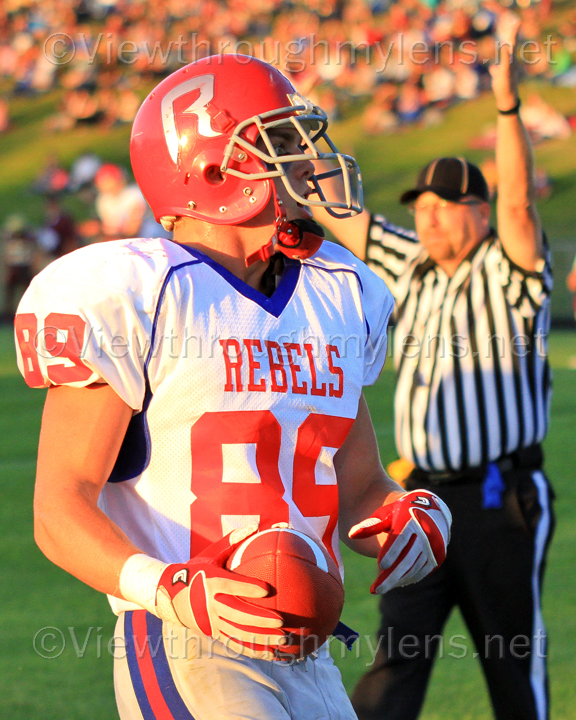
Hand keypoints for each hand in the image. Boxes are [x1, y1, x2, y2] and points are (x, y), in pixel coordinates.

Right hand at [155, 525, 285, 658]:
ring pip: (239, 633)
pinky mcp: (214, 633)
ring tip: (282, 640)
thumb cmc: (196, 569)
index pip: (231, 586)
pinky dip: (254, 650)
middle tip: (282, 621)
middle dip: (260, 620)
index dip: (248, 588)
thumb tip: (256, 525)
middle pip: (238, 615)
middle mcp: (211, 604)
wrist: (168, 594)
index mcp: (212, 582)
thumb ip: (233, 540)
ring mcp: (212, 622)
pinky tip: (271, 653)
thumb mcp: (211, 554)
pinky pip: (236, 644)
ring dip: (261, 639)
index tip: (267, 589)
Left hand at [349, 490, 451, 594]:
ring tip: (381, 587)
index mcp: (410, 519)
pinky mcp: (438, 556)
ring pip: (414, 567)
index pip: (400, 539)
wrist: (432, 510)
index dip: (391, 552)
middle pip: (407, 559)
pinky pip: (422, 571)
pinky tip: (396, 582)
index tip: (380, 565)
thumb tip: (351, 535)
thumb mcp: (386, 514)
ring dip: (398, 579)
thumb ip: (370, 525)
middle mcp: (425, 533)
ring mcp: (433, 546)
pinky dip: (408, 578)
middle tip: (376, 590)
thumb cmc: (401, 512)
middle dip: (391, 576)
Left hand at [489, 15, 520, 110]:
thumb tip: (493, 68)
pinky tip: (504, 47)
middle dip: (514, 34)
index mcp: (508, 61)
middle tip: (518, 23)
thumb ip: (496, 70)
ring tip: (514, 32)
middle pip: (512, 46)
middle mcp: (510, 63)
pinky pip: (505, 63)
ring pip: (509, 54)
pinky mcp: (505, 74)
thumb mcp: (498, 76)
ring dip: (510, 44)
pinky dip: (505, 56)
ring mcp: (509, 68)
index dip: (512, 36)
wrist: (506, 98)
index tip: (516, 24)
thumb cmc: (503, 87)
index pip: (509, 46)